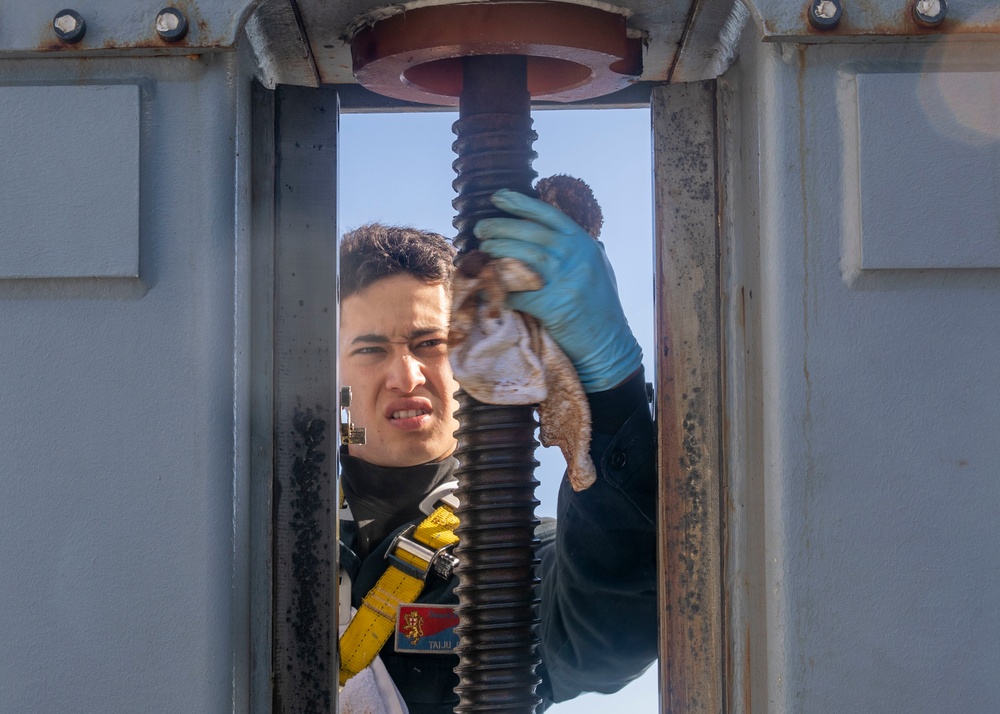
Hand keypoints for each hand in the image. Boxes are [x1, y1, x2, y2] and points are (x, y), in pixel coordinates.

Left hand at [474, 189, 641, 392]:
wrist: (608, 345)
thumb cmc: (601, 307)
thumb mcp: (599, 268)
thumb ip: (580, 248)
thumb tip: (556, 229)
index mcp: (584, 244)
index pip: (548, 215)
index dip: (520, 203)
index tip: (498, 196)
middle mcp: (576, 257)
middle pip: (530, 233)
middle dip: (500, 227)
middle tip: (481, 228)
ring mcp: (566, 280)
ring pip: (521, 257)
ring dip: (496, 252)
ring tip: (482, 250)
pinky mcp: (554, 306)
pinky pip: (517, 292)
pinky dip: (498, 288)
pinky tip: (485, 285)